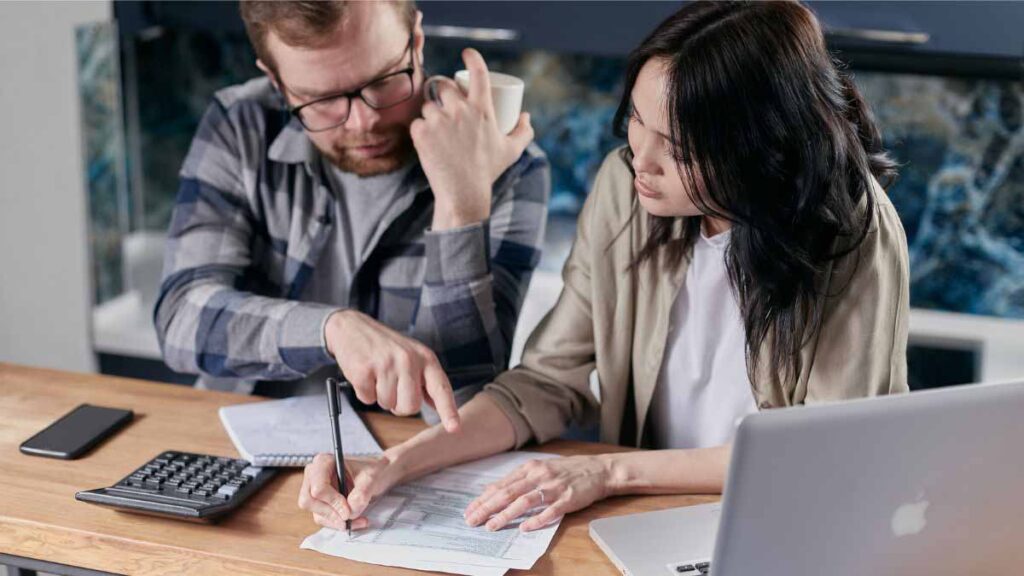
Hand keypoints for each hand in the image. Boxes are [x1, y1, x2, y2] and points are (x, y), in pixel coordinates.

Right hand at [298, 452, 404, 530]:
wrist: (377, 475)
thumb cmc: (372, 470)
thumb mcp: (371, 477)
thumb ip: (362, 492)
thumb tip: (350, 511)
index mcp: (323, 462)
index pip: (318, 488)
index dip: (333, 502)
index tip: (348, 511)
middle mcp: (314, 476)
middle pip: (309, 501)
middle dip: (331, 513)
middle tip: (349, 518)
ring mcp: (314, 491)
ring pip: (316, 513)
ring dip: (338, 522)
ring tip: (360, 520)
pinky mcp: (320, 504)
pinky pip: (324, 519)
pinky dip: (339, 524)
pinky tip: (355, 521)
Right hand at [325, 309, 459, 431]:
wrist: (352, 326)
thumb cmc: (385, 346)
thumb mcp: (413, 356)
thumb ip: (425, 380)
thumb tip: (438, 406)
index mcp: (425, 358)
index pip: (441, 388)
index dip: (448, 410)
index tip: (454, 428)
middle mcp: (409, 360)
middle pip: (410, 406)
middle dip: (399, 405)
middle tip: (391, 387)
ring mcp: (386, 364)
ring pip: (387, 405)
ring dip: (380, 396)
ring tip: (377, 375)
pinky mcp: (364, 370)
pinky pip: (367, 399)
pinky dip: (364, 392)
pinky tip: (365, 374)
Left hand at [411, 48, 534, 228]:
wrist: (463, 193)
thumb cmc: (488, 171)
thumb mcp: (511, 151)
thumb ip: (523, 132)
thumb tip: (525, 116)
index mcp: (482, 109)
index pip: (478, 73)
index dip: (472, 58)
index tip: (467, 54)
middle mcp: (460, 110)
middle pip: (445, 86)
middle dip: (443, 92)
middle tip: (445, 105)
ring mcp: (439, 121)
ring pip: (428, 106)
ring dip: (431, 113)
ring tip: (437, 129)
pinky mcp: (421, 133)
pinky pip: (417, 123)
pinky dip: (420, 130)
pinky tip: (426, 140)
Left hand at [463, 455, 612, 531]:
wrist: (598, 469)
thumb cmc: (566, 470)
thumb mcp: (539, 469)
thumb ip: (517, 479)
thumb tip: (492, 491)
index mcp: (530, 468)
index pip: (501, 485)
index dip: (483, 499)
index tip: (469, 510)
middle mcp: (539, 475)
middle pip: (508, 493)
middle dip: (487, 508)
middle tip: (472, 520)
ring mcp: (553, 487)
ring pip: (524, 501)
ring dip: (506, 515)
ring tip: (492, 526)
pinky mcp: (567, 499)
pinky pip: (550, 511)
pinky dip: (536, 520)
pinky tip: (525, 528)